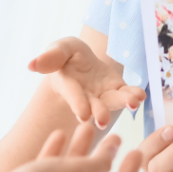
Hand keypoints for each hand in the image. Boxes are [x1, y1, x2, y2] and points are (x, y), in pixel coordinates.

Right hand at [29, 37, 145, 127]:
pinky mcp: (117, 90)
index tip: (83, 116)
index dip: (77, 104)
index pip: (73, 96)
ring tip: (133, 103)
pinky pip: (127, 93)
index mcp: (69, 87)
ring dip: (123, 103)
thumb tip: (32, 64)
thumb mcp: (60, 49)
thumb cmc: (66, 56)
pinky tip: (140, 95)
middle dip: (99, 113)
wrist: (81, 62)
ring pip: (113, 102)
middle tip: (104, 121)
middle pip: (94, 106)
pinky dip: (134, 95)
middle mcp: (86, 97)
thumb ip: (51, 57)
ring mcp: (103, 96)